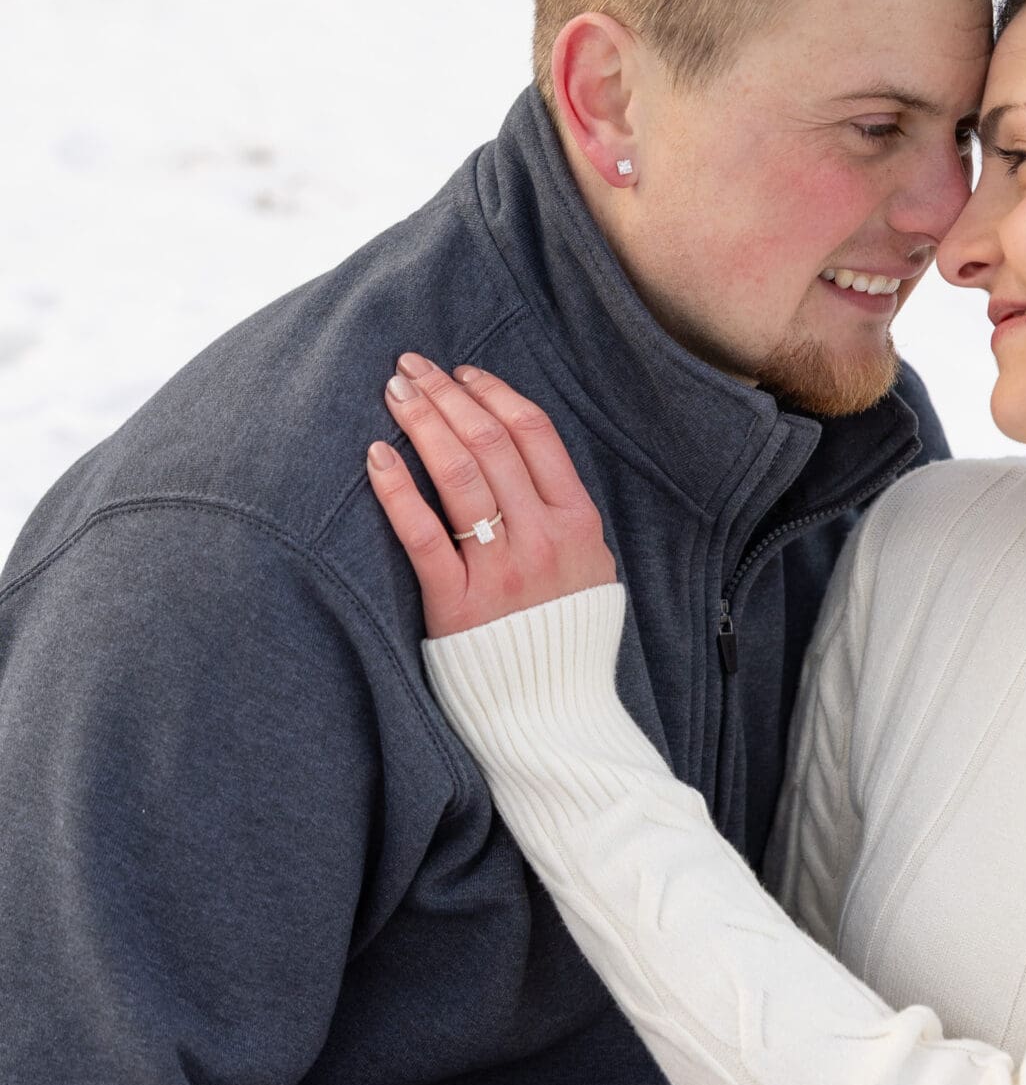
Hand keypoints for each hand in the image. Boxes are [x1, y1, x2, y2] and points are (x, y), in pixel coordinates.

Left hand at [367, 354, 615, 638]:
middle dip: (446, 395)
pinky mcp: (456, 606)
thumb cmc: (564, 641)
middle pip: (490, 443)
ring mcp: (500, 573)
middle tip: (410, 367)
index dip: (493, 392)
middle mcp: (541, 541)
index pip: (534, 434)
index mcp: (577, 524)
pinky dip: (398, 489)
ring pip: (458, 475)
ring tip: (395, 393)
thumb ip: (562, 516)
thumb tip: (524, 456)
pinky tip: (376, 456)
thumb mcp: (589, 570)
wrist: (553, 717)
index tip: (461, 372)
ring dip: (422, 423)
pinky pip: (422, 535)